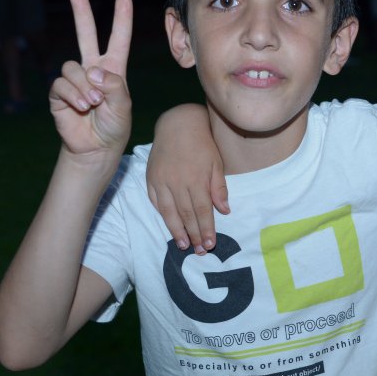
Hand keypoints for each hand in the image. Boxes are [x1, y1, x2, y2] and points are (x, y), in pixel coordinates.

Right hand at [49, 0, 132, 161]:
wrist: (96, 147)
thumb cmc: (115, 126)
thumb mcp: (123, 106)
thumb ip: (114, 86)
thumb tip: (93, 71)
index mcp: (113, 69)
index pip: (118, 40)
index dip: (121, 20)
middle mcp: (92, 69)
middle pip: (85, 35)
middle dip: (81, 12)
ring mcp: (75, 80)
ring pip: (73, 67)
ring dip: (84, 86)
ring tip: (94, 104)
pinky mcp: (59, 93)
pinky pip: (62, 84)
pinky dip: (74, 95)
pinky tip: (83, 107)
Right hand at [146, 104, 228, 253]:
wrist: (178, 124)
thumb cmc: (202, 143)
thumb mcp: (217, 162)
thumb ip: (219, 187)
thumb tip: (225, 211)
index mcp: (196, 179)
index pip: (202, 210)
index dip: (206, 228)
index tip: (210, 244)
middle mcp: (177, 182)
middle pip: (186, 214)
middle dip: (193, 234)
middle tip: (199, 251)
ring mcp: (162, 181)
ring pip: (169, 211)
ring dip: (176, 230)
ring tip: (183, 245)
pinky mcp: (151, 178)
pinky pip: (156, 201)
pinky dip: (163, 215)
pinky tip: (169, 225)